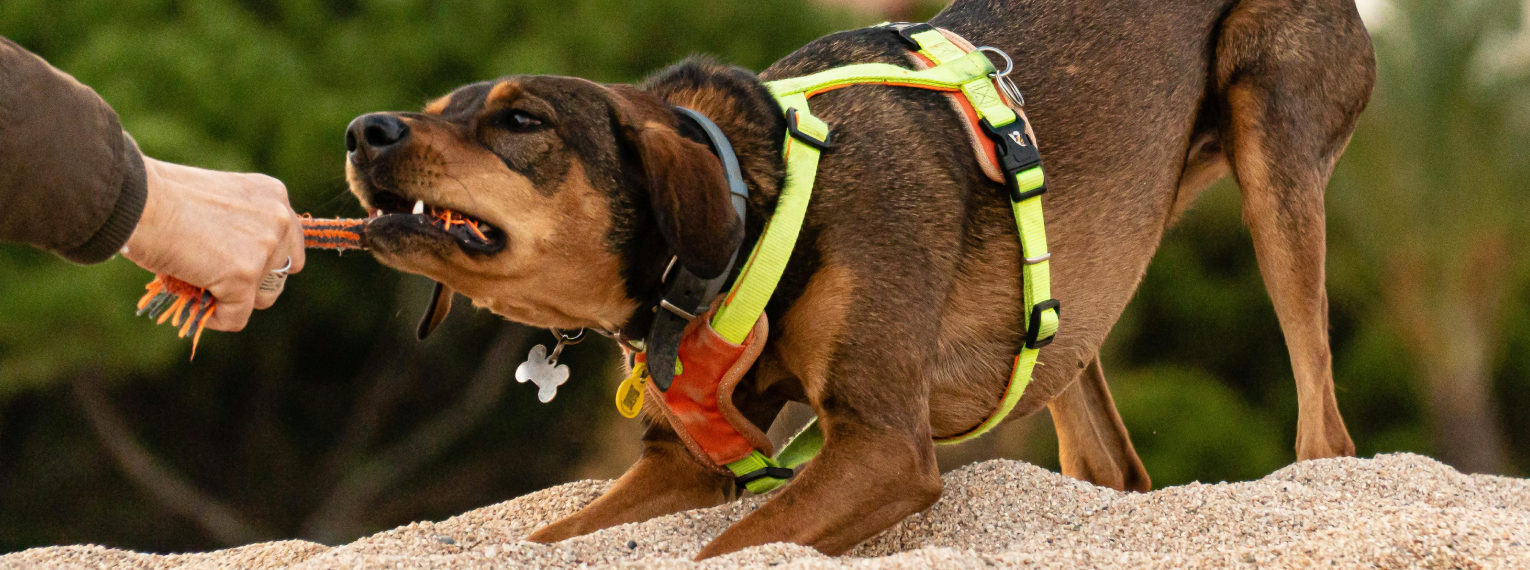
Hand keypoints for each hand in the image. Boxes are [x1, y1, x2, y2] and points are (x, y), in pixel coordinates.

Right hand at [122, 157, 305, 331]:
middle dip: (253, 281)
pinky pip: (237, 317)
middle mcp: (279, 219)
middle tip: (217, 278)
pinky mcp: (243, 276)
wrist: (136, 201)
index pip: (290, 241)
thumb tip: (239, 259)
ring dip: (235, 299)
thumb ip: (239, 223)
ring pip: (263, 297)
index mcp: (272, 194)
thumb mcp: (216, 200)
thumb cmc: (158, 196)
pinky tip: (194, 307)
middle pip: (282, 272)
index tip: (238, 264)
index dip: (265, 259)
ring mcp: (264, 248)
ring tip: (201, 288)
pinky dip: (216, 319)